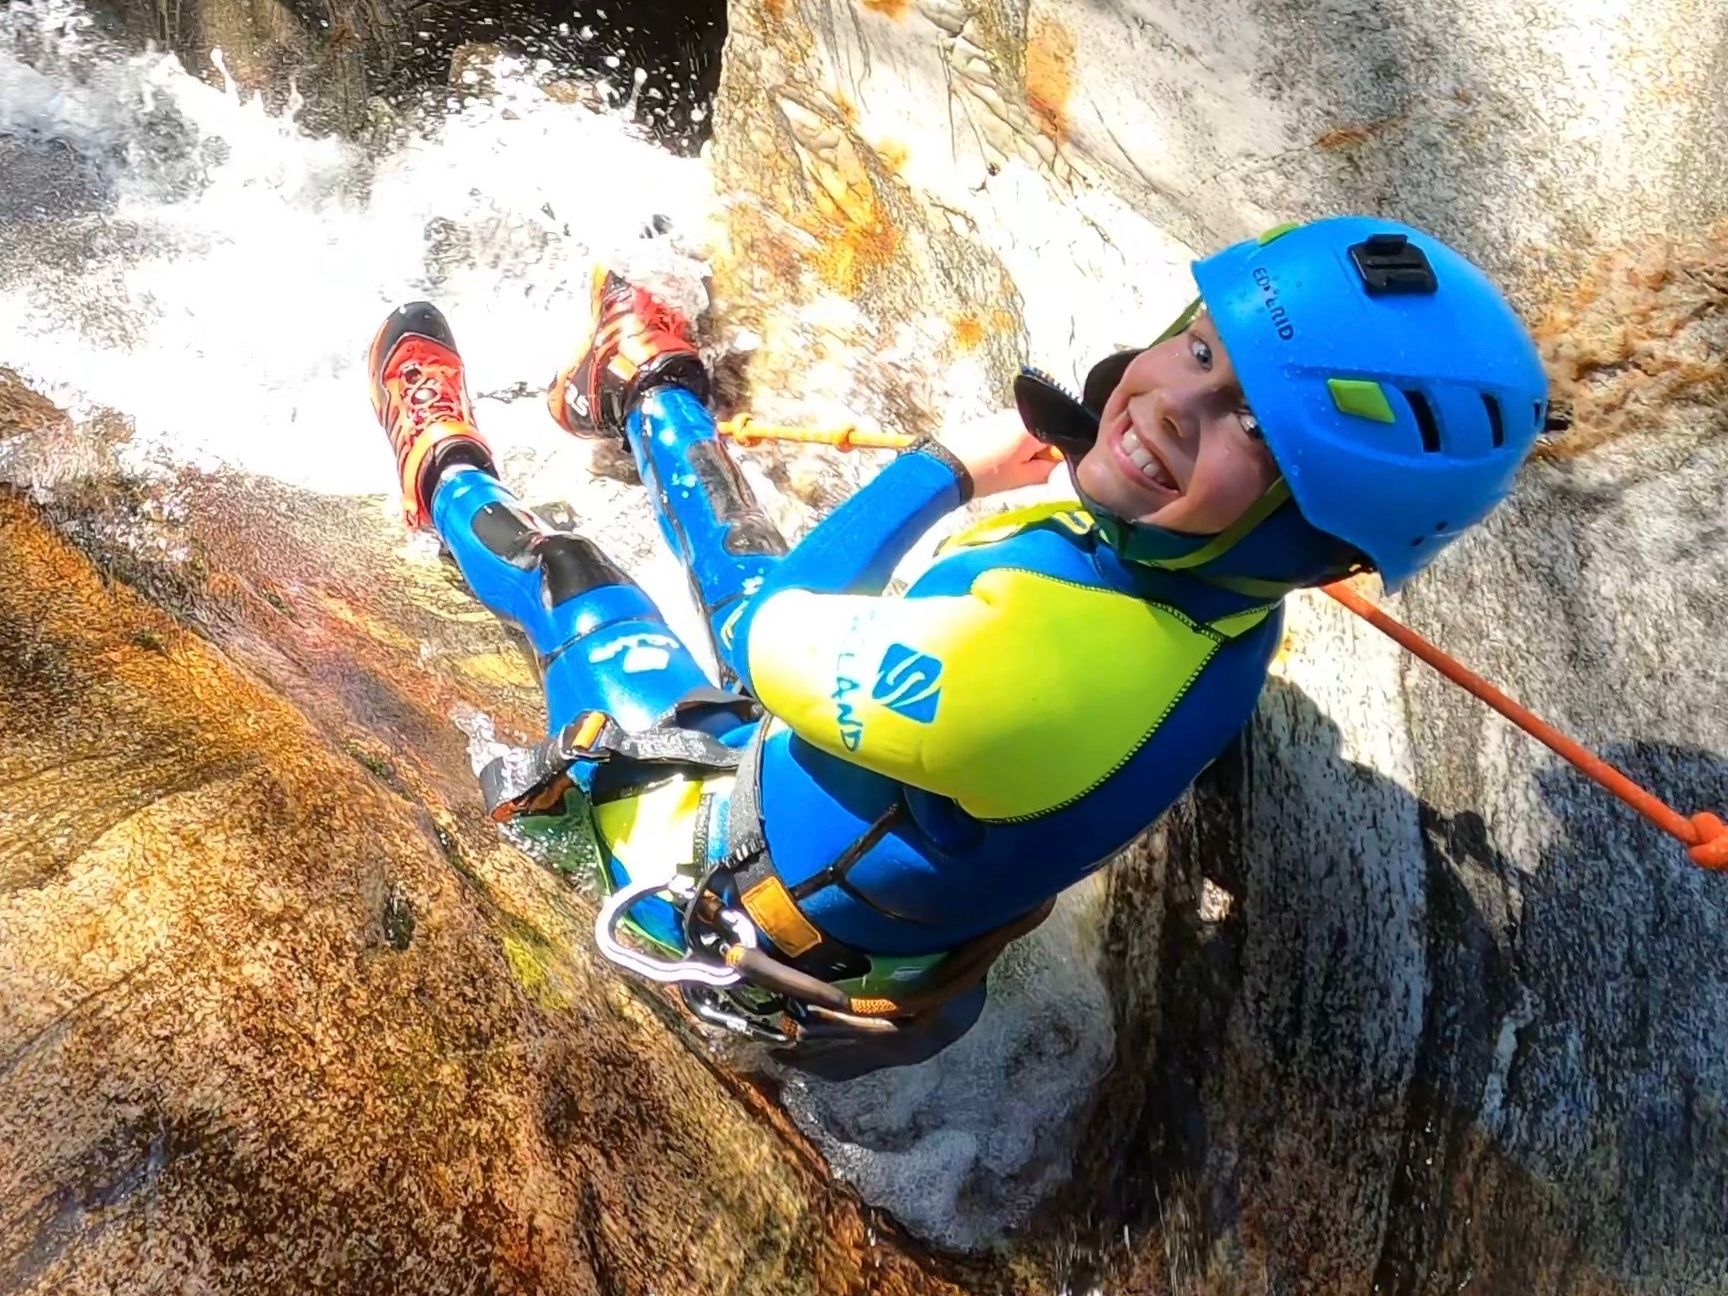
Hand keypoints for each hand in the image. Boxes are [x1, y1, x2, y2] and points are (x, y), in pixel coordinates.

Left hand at [936, 409, 1060, 497]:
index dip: (1057, 456)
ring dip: (1024, 450)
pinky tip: (997, 461)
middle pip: (1044, 433)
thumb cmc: (986, 475)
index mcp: (1032, 428)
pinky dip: (1010, 446)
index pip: (1061, 438)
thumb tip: (1062, 466)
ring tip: (1008, 468)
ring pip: (1027, 433)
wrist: (946, 467)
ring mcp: (1003, 415)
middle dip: (1039, 452)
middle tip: (1024, 472)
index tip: (1045, 471)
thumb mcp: (1022, 479)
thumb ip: (1048, 471)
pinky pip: (1010, 432)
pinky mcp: (989, 420)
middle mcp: (1020, 415)